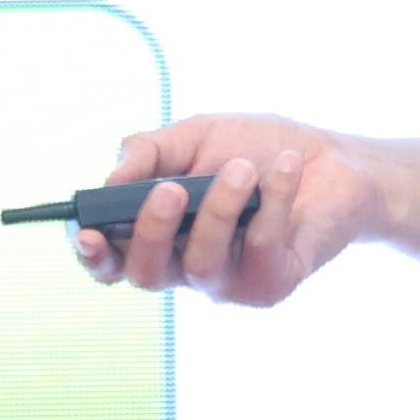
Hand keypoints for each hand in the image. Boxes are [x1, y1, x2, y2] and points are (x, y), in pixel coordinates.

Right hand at [76, 113, 375, 305]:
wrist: (332, 161)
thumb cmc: (256, 149)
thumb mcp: (196, 136)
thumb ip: (149, 152)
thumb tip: (112, 177)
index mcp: (158, 234)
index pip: (112, 261)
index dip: (92, 255)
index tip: (87, 232)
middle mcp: (185, 265)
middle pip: (145, 274)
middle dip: (151, 232)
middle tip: (171, 190)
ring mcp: (228, 280)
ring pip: (201, 265)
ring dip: (218, 211)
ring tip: (243, 169)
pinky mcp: (271, 283)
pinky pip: (260, 249)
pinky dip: (273, 202)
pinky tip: (286, 167)